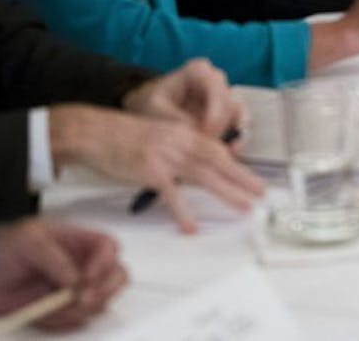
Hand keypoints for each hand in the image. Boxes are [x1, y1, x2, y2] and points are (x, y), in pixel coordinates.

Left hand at [0, 220, 126, 329]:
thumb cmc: (1, 249)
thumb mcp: (26, 241)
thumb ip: (53, 257)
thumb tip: (76, 280)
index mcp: (78, 241)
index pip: (109, 247)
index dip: (105, 262)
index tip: (88, 277)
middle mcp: (82, 265)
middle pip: (116, 275)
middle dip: (104, 290)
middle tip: (83, 301)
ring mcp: (74, 289)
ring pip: (101, 302)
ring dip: (83, 309)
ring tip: (55, 307)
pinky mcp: (61, 311)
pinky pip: (76, 320)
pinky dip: (65, 321)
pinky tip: (44, 314)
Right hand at [49, 104, 264, 233]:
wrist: (96, 131)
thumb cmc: (125, 136)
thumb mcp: (161, 136)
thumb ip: (181, 150)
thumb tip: (198, 169)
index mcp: (185, 133)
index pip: (217, 149)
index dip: (236, 164)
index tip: (250, 178)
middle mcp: (181, 142)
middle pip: (219, 160)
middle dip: (243, 177)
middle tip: (261, 192)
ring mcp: (167, 156)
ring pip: (204, 175)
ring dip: (227, 192)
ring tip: (244, 206)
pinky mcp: (150, 171)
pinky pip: (171, 195)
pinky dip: (182, 211)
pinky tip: (191, 226)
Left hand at [121, 58, 240, 139]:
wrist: (146, 113)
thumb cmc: (149, 106)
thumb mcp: (155, 112)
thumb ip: (177, 121)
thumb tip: (199, 136)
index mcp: (197, 71)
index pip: (215, 85)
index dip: (213, 110)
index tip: (203, 133)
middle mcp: (214, 80)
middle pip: (227, 100)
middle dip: (218, 126)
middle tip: (203, 146)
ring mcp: (222, 95)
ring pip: (236, 113)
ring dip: (226, 133)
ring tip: (211, 151)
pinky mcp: (226, 112)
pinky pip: (239, 124)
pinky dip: (235, 138)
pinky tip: (227, 151)